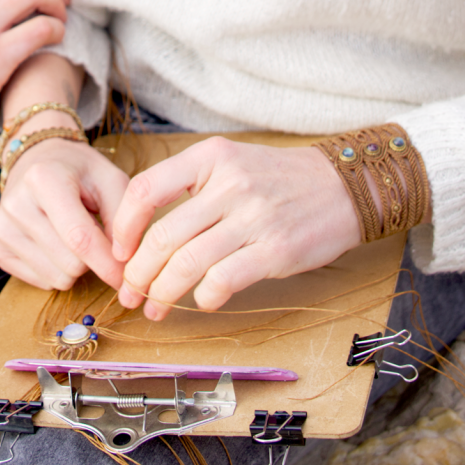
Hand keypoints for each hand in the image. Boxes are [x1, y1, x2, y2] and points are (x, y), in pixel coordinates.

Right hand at [0, 138, 128, 289]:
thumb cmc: (80, 172)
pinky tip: (55, 243)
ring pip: (56, 278)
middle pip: (69, 264)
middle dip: (93, 261)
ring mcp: (1, 227)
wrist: (38, 161)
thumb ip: (122, 219)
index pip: (79, 237)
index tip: (126, 277)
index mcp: (44, 179)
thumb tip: (121, 264)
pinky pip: (40, 282)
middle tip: (96, 237)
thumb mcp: (111, 181)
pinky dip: (56, 270)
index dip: (107, 263)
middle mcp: (16, 203)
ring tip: (73, 236)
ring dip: (75, 267)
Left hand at [112, 136, 361, 319]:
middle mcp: (229, 184)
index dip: (124, 227)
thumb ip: (189, 188)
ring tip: (155, 307)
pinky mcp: (274, 249)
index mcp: (210, 157)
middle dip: (137, 274)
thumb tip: (141, 236)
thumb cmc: (279, 180)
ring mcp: (253, 217)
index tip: (120, 252)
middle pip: (162, 237)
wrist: (345, 186)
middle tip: (130, 293)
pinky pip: (222, 280)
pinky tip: (202, 301)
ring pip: (186, 264)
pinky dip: (204, 298)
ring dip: (162, 293)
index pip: (146, 190)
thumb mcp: (231, 163)